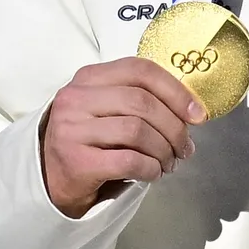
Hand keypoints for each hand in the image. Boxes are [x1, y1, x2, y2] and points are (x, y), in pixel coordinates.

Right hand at [39, 56, 202, 212]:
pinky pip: (129, 160)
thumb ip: (140, 100)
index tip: (197, 114)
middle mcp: (76, 98)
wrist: (50, 177)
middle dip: (174, 128)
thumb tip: (191, 113)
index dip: (176, 91)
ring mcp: (73, 129)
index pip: (140, 70)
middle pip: (142, 102)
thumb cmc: (89, 140)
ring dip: (164, 150)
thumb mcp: (106, 109)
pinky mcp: (76, 161)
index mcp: (88, 77)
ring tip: (169, 162)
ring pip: (137, 131)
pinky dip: (150, 168)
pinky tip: (153, 173)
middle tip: (184, 148)